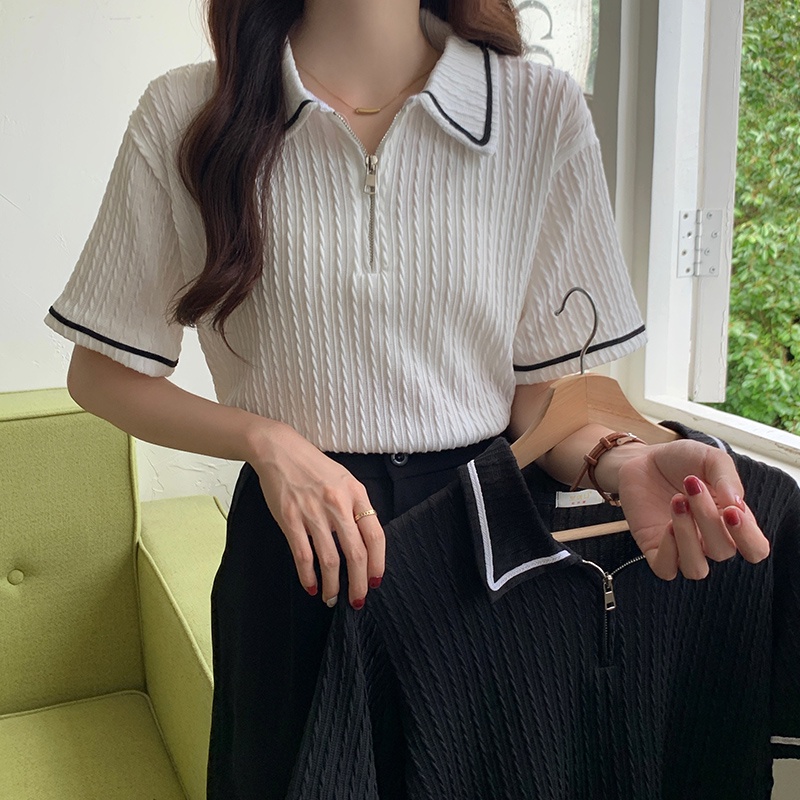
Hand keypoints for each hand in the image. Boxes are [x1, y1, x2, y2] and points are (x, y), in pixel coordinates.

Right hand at [248, 421, 384, 607]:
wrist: (280, 450)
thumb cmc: (314, 467)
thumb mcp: (345, 480)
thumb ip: (356, 507)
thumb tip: (365, 542)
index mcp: (356, 494)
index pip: (375, 536)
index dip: (378, 563)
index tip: (375, 581)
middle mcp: (338, 504)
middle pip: (356, 553)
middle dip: (358, 583)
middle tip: (358, 600)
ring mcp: (313, 513)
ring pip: (330, 560)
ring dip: (333, 585)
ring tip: (333, 599)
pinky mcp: (290, 519)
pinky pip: (303, 555)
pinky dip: (308, 576)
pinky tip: (312, 586)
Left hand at [616, 439, 769, 579]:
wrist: (642, 459)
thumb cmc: (680, 461)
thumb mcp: (710, 459)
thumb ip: (727, 479)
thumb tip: (737, 506)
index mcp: (730, 522)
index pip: (755, 549)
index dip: (748, 537)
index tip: (731, 510)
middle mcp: (709, 540)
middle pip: (722, 551)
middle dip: (708, 518)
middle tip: (692, 485)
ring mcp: (681, 547)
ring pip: (696, 569)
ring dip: (687, 536)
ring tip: (677, 501)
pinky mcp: (654, 549)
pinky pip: (666, 570)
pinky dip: (668, 551)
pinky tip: (666, 524)